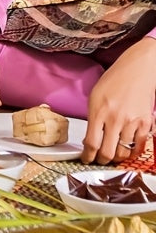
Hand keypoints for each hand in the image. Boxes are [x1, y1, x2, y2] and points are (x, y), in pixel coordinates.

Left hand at [81, 38, 155, 163]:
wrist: (137, 71)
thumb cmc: (113, 81)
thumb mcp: (94, 97)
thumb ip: (93, 118)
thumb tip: (90, 139)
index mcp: (98, 111)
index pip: (91, 142)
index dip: (87, 155)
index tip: (85, 158)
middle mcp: (115, 119)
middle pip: (107, 153)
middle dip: (100, 160)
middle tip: (98, 160)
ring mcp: (132, 122)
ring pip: (123, 153)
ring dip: (115, 158)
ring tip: (111, 156)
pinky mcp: (146, 124)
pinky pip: (139, 147)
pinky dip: (131, 152)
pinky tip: (125, 150)